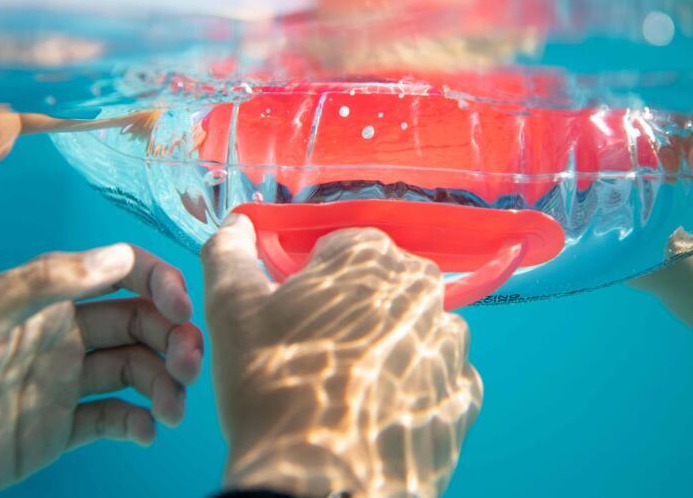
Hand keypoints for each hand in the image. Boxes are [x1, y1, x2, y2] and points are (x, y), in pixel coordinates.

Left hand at [0, 244, 202, 497]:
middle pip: (142, 324)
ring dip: (165, 384)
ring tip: (171, 411)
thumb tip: (117, 257)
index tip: (182, 311)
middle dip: (175, 339)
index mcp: (50, 301)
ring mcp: (64, 383)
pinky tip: (146, 431)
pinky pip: (113, 419)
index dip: (161, 285)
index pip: (123, 275)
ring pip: (137, 372)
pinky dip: (138, 423)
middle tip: (189, 368)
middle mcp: (65, 337)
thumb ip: (43, 283)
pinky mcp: (59, 429)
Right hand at [202, 217, 482, 497]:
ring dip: (386, 348)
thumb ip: (229, 253)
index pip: (342, 247)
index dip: (311, 279)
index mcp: (372, 255)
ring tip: (347, 390)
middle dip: (352, 310)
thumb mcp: (231, 311)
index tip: (292, 314)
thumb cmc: (271, 387)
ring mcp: (450, 345)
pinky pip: (437, 378)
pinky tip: (378, 414)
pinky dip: (412, 389)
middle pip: (381, 286)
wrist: (321, 486)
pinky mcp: (463, 396)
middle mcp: (424, 289)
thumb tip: (237, 221)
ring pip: (412, 330)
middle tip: (314, 354)